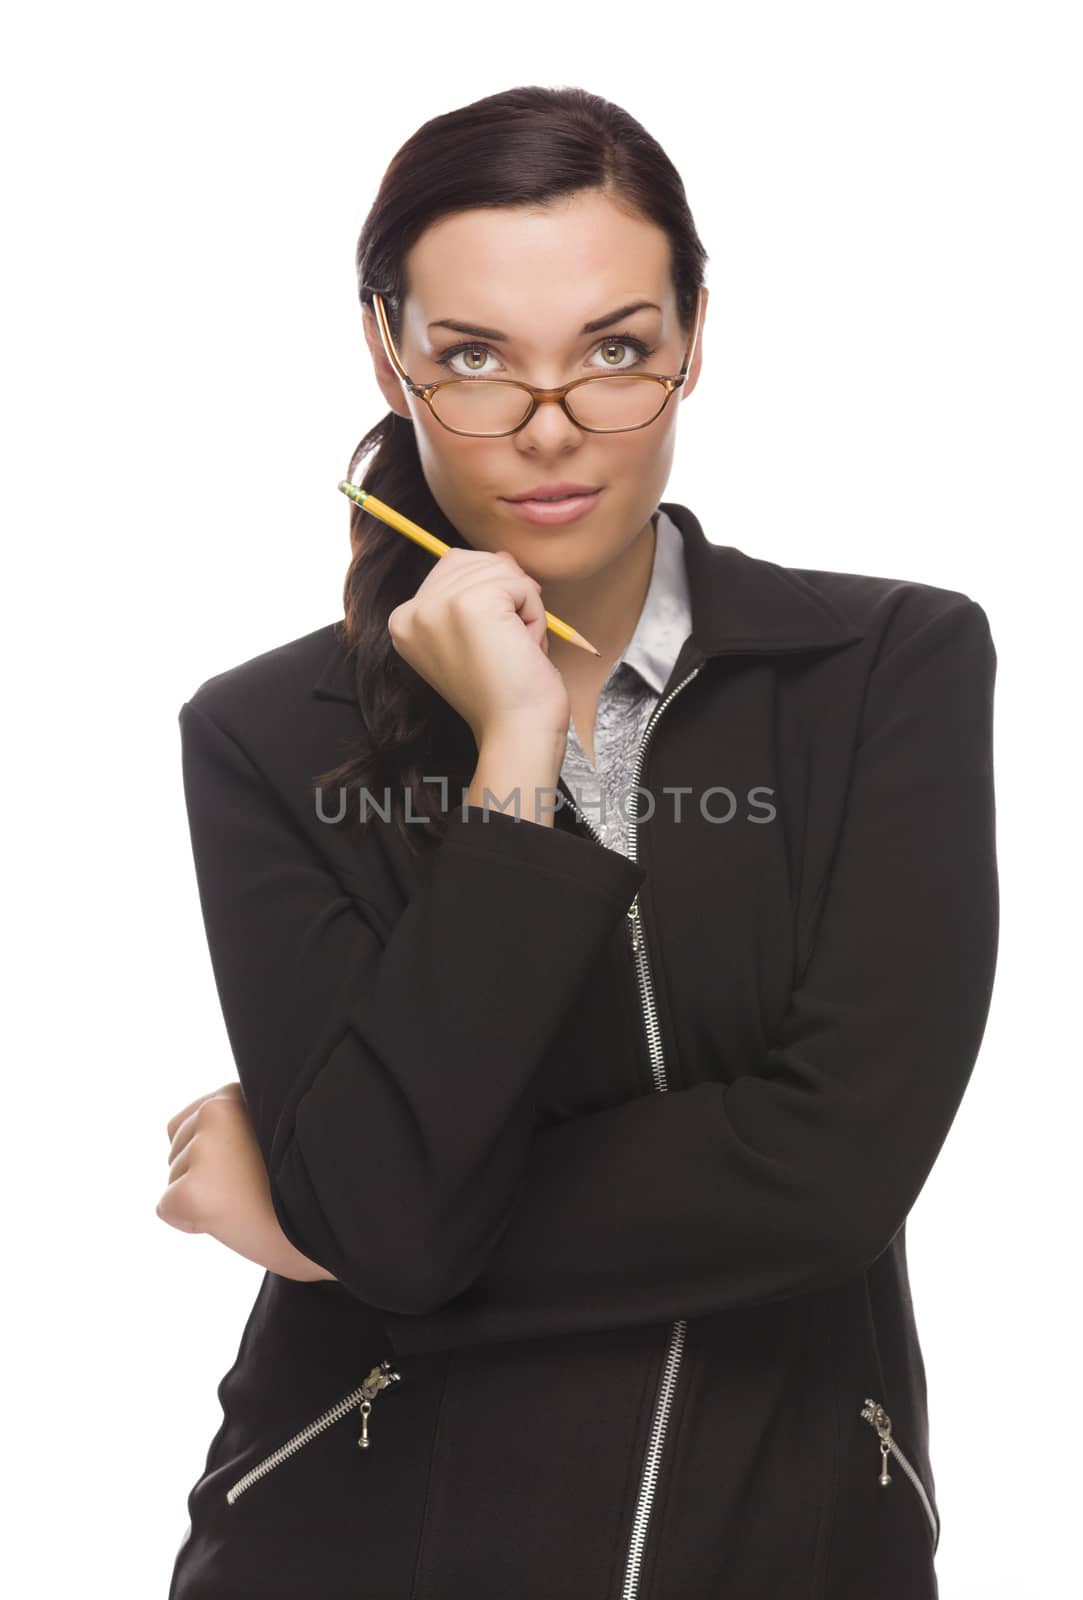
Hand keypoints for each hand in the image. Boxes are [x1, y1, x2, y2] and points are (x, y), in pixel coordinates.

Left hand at [156, 1081, 332, 1281]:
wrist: (339, 1223)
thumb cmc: (317, 1185)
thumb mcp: (280, 1133)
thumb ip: (245, 1124)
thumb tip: (216, 1140)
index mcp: (239, 1092)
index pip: (195, 1120)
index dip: (218, 1153)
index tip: (254, 1167)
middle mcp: (217, 1110)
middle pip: (178, 1150)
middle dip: (206, 1176)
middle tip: (255, 1189)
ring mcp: (204, 1149)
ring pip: (174, 1180)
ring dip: (204, 1198)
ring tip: (252, 1202)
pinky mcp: (193, 1190)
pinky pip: (168, 1210)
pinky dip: (192, 1223)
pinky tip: (234, 1220)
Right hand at [388, 546, 570, 749]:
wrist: (516, 731)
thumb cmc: (506, 691)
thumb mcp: (482, 633)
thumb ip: (481, 589)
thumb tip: (503, 556)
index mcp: (404, 621)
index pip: (453, 567)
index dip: (489, 594)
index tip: (489, 646)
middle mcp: (411, 611)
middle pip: (474, 560)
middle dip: (507, 598)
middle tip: (505, 649)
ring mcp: (436, 606)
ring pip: (501, 570)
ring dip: (523, 609)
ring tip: (513, 651)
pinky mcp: (468, 604)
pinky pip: (520, 584)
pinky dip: (535, 615)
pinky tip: (522, 649)